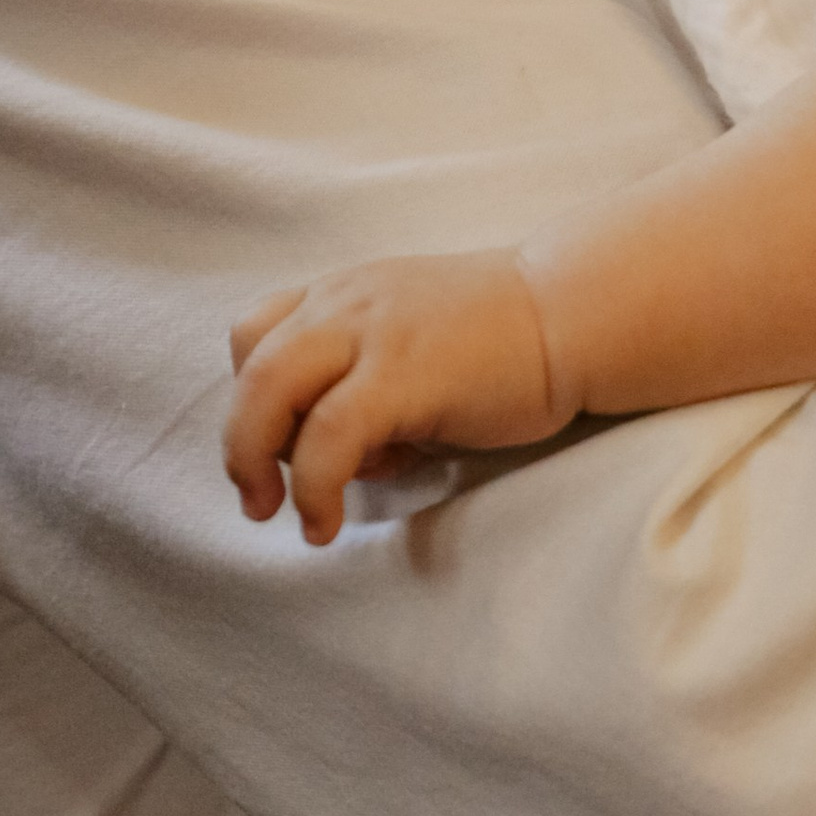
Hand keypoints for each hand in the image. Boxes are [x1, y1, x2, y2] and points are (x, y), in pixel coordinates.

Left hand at [224, 250, 564, 543]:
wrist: (576, 313)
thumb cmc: (510, 339)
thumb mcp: (417, 346)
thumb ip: (370, 386)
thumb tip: (350, 461)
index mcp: (347, 294)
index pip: (258, 336)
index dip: (255, 398)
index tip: (287, 446)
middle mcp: (346, 303)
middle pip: (250, 364)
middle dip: (240, 442)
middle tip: (256, 499)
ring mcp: (371, 333)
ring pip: (269, 392)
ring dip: (256, 462)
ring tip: (281, 514)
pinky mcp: (401, 374)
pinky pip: (327, 435)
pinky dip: (313, 486)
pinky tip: (327, 520)